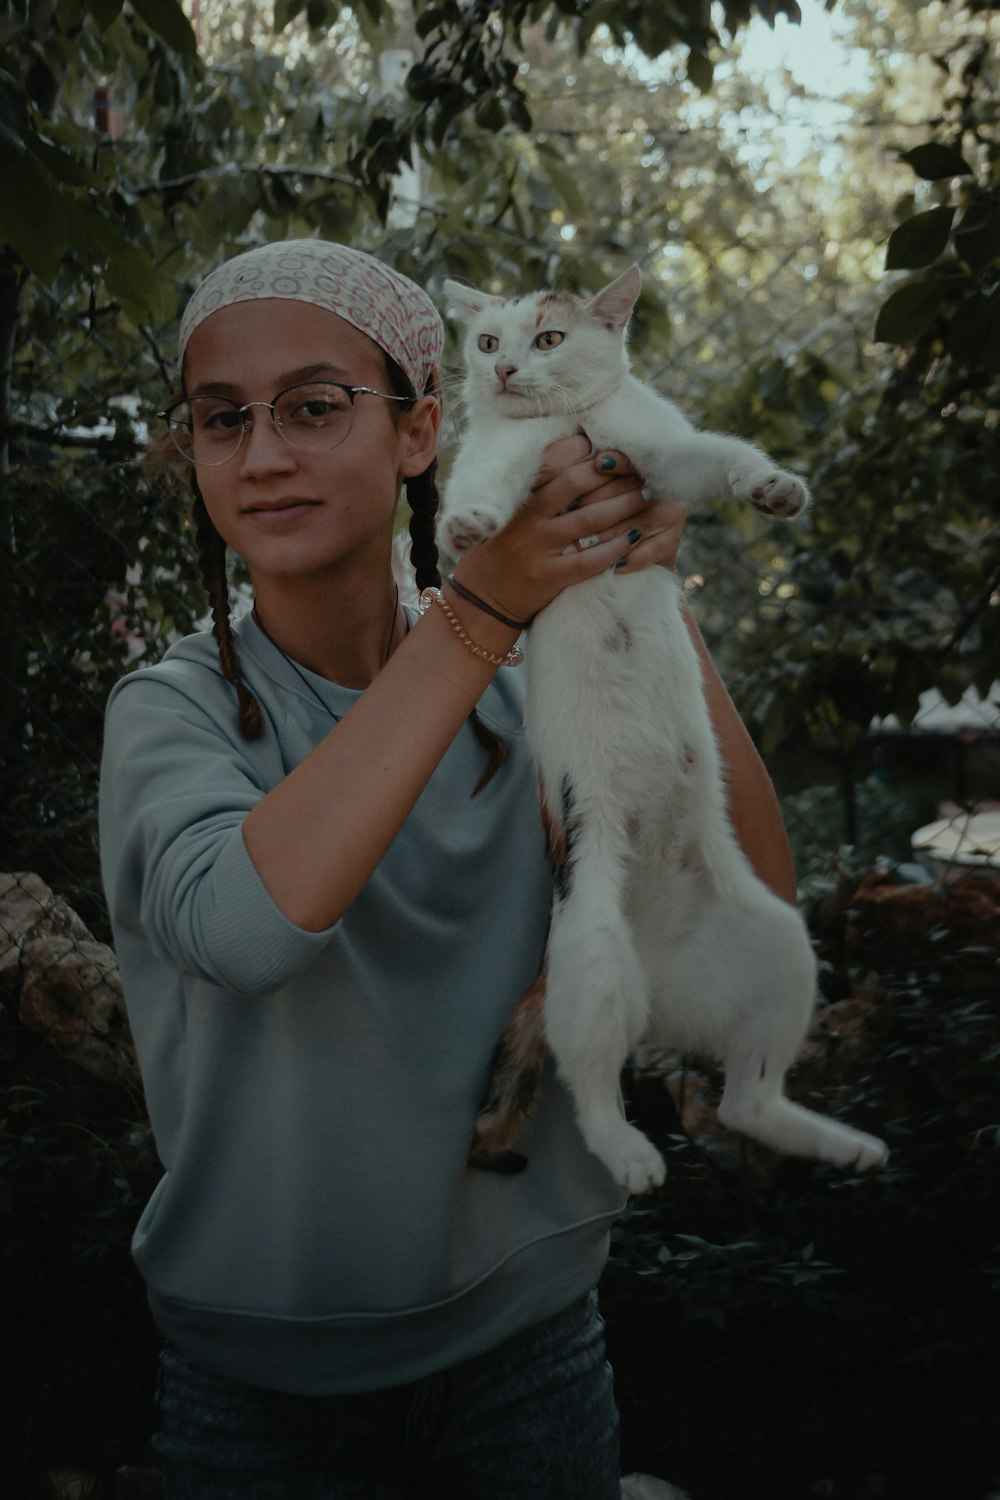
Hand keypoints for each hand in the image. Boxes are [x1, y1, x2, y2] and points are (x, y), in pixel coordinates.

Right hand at [451, 436, 671, 623]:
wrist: (480, 599)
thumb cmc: (501, 547)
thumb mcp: (508, 511)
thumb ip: (537, 487)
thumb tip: (582, 456)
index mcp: (517, 496)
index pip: (554, 458)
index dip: (585, 449)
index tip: (606, 450)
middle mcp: (526, 518)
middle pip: (577, 482)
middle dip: (612, 473)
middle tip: (635, 472)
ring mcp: (537, 548)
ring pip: (590, 519)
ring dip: (624, 506)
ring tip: (643, 498)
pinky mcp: (550, 577)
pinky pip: (591, 560)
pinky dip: (617, 547)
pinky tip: (634, 538)